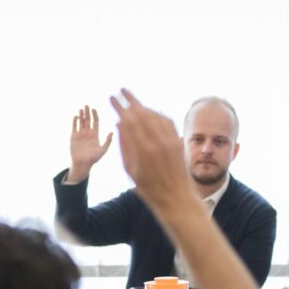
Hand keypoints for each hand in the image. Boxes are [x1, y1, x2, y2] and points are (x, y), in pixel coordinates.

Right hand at [67, 105, 112, 180]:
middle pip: (88, 120)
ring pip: (81, 122)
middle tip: (86, 105)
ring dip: (81, 115)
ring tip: (81, 109)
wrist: (82, 164)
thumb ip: (107, 141)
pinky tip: (75, 116)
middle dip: (87, 112)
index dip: (95, 115)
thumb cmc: (94, 159)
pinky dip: (74, 121)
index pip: (95, 121)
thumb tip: (112, 132)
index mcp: (95, 134)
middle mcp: (88, 133)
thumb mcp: (103, 150)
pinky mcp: (73, 137)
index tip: (94, 109)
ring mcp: (80, 134)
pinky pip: (74, 127)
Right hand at [109, 90, 192, 209]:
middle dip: (130, 100)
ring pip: (155, 115)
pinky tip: (150, 112)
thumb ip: (124, 145)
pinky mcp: (177, 142)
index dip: (119, 107)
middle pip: (142, 113)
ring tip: (133, 100)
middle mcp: (158, 142)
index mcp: (143, 150)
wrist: (176, 197)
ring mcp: (170, 141)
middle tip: (121, 90)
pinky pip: (166, 121)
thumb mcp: (130, 169)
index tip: (111, 99)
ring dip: (143, 106)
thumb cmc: (149, 188)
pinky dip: (156, 114)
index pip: (129, 121)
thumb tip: (119, 123)